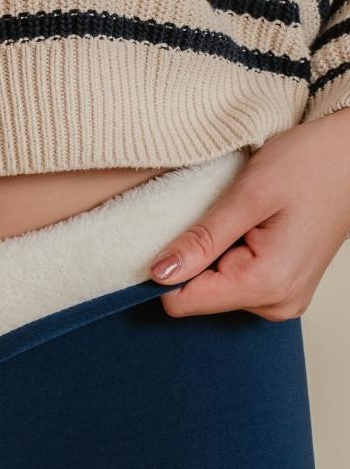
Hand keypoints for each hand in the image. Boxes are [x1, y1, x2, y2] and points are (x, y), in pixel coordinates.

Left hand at [146, 107, 349, 319]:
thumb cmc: (310, 164)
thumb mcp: (248, 194)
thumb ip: (202, 239)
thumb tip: (158, 274)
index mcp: (266, 285)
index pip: (182, 302)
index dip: (167, 269)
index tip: (180, 234)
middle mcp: (276, 304)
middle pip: (197, 296)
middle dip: (196, 257)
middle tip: (225, 217)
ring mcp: (281, 299)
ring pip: (213, 289)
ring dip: (214, 254)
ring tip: (243, 220)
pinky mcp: (280, 288)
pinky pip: (234, 282)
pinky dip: (229, 256)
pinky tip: (250, 230)